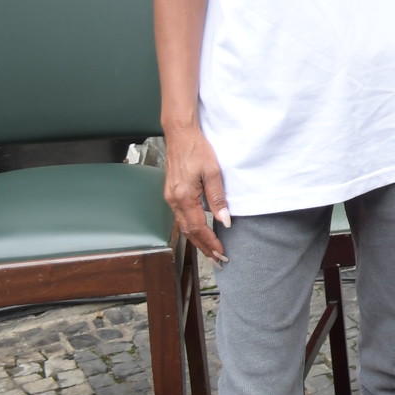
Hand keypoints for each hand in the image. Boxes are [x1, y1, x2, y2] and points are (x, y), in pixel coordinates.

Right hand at [163, 128, 228, 262]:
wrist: (180, 134)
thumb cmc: (197, 149)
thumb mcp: (213, 172)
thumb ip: (218, 198)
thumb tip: (225, 220)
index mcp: (183, 197)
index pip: (198, 227)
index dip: (209, 242)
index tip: (221, 253)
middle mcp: (173, 200)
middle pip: (188, 231)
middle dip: (203, 247)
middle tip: (217, 259)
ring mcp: (170, 197)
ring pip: (183, 226)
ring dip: (196, 239)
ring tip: (210, 250)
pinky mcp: (171, 193)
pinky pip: (181, 217)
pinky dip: (190, 228)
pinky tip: (199, 231)